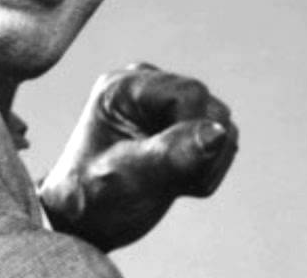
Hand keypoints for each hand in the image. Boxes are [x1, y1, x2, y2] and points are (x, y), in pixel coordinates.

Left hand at [38, 63, 237, 251]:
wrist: (84, 221)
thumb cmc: (93, 199)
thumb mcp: (128, 179)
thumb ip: (172, 154)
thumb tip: (219, 132)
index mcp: (123, 88)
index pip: (190, 94)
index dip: (194, 133)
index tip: (170, 169)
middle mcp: (146, 86)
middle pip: (211, 109)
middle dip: (201, 153)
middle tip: (167, 181)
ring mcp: (165, 104)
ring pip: (221, 125)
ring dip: (206, 164)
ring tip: (168, 182)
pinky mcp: (181, 123)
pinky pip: (221, 140)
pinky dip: (206, 169)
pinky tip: (176, 181)